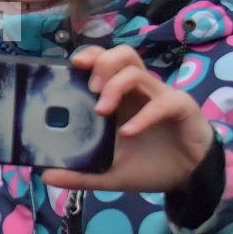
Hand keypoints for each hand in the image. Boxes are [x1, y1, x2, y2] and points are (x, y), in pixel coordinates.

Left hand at [44, 45, 214, 193]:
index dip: (90, 56)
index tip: (71, 65)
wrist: (186, 178)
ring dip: (116, 85)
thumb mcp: (109, 173)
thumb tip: (46, 176)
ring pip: (138, 71)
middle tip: (90, 89)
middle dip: (103, 63)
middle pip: (123, 55)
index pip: (105, 62)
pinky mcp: (180, 107)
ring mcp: (160, 96)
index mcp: (120, 97)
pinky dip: (143, 116)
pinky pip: (162, 103)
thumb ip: (80, 173)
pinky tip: (129, 132)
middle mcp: (139, 90)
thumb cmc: (148, 165)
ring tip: (102, 109)